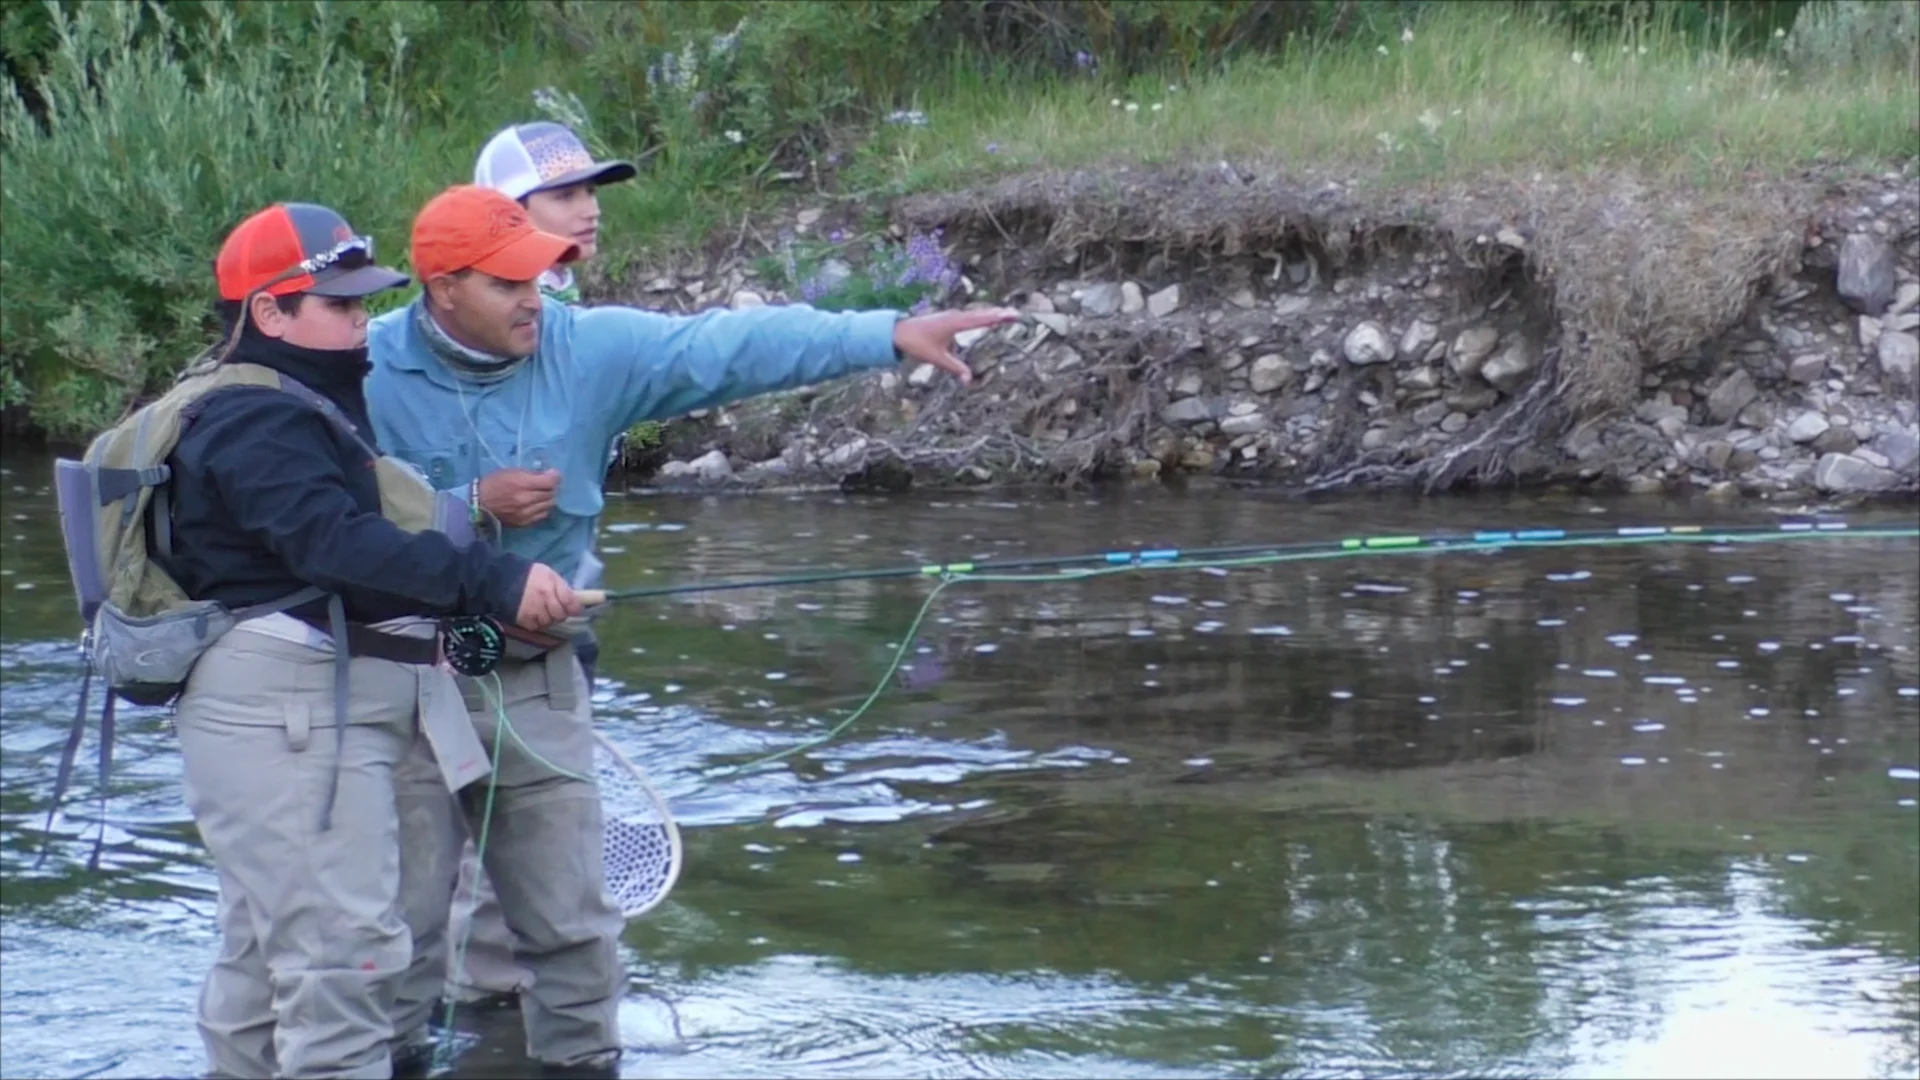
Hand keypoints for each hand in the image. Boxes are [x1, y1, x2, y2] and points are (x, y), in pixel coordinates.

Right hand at [478, 468, 559, 526]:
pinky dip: (543, 508)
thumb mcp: (511, 472)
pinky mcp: (525, 523)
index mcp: (522, 484)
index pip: (550, 482)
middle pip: (551, 493)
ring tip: (541, 494)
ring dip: (548, 498)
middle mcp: (527, 500)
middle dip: (551, 487)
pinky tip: (537, 504)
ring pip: (549, 505)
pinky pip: (542, 515)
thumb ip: (531, 474)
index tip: (554, 474)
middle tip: (546, 484)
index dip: (555, 477)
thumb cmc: (494, 483)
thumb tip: (549, 474)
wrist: (479, 504)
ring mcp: (527, 513)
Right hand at [515, 564, 582, 630]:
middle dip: (560, 613)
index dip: (574, 607)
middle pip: (560, 615)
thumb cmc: (530, 575)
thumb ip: (562, 587)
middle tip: (555, 608)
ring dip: (548, 618)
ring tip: (542, 611)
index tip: (573, 608)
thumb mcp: (549, 574)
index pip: (570, 602)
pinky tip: (534, 615)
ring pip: (549, 622)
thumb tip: (575, 601)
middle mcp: (543, 599)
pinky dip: (537, 623)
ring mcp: (532, 610)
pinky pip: (536, 627)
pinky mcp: (523, 619)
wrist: (503, 579)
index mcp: (550, 585)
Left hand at [891, 307, 1020, 386]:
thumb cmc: (917, 343)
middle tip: (1017, 314)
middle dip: (999, 313)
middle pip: (982, 314)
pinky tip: (988, 318)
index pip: (981, 320)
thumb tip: (969, 381)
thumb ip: (954, 368)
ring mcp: (952, 316)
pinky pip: (970, 316)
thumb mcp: (936, 358)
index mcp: (954, 323)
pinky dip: (981, 316)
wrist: (899, 331)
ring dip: (992, 314)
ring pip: (976, 313)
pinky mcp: (949, 318)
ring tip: (1008, 314)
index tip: (1012, 315)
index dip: (997, 318)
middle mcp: (955, 316)